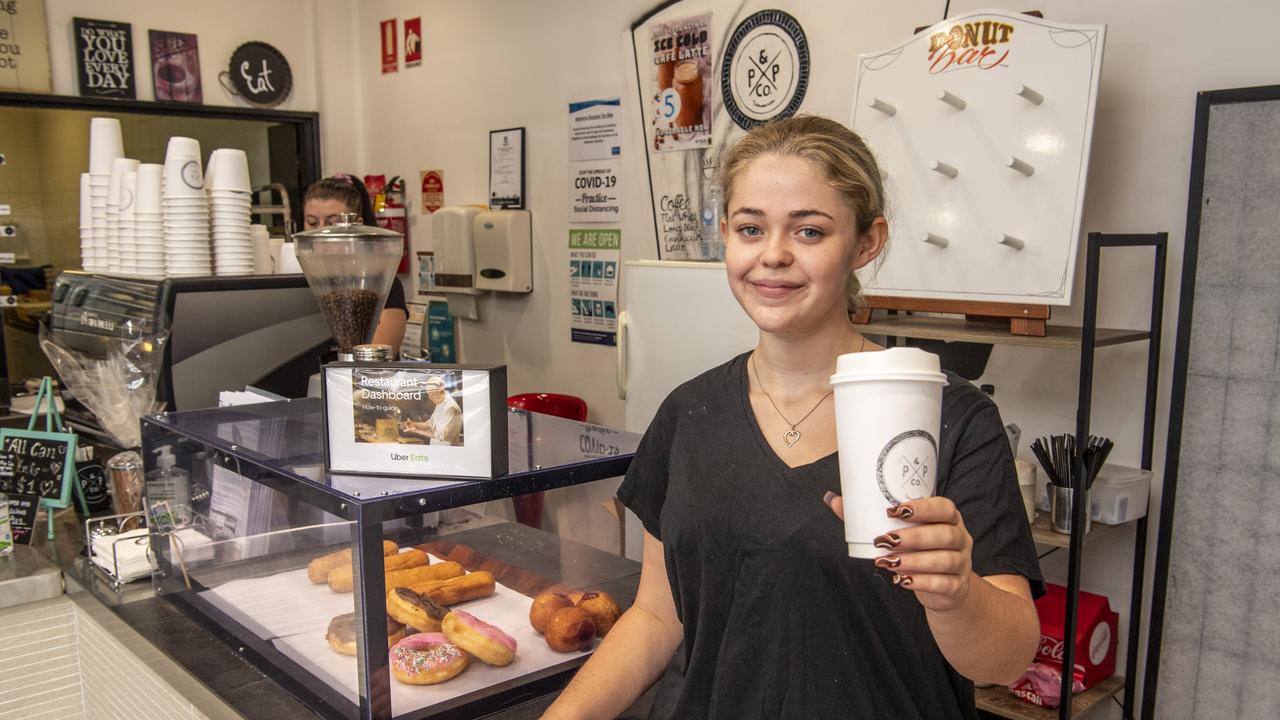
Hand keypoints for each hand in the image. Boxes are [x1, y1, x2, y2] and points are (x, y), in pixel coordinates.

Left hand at [824, 493, 973, 612]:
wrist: (945, 588)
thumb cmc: (919, 551)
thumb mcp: (902, 532)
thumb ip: (870, 518)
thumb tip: (834, 500)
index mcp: (948, 518)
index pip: (944, 507)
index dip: (922, 508)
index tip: (893, 511)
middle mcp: (960, 538)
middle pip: (944, 534)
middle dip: (913, 537)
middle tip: (886, 541)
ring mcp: (962, 563)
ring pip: (944, 560)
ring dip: (914, 561)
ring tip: (889, 562)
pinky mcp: (958, 586)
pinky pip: (944, 583)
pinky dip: (922, 582)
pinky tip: (903, 581)